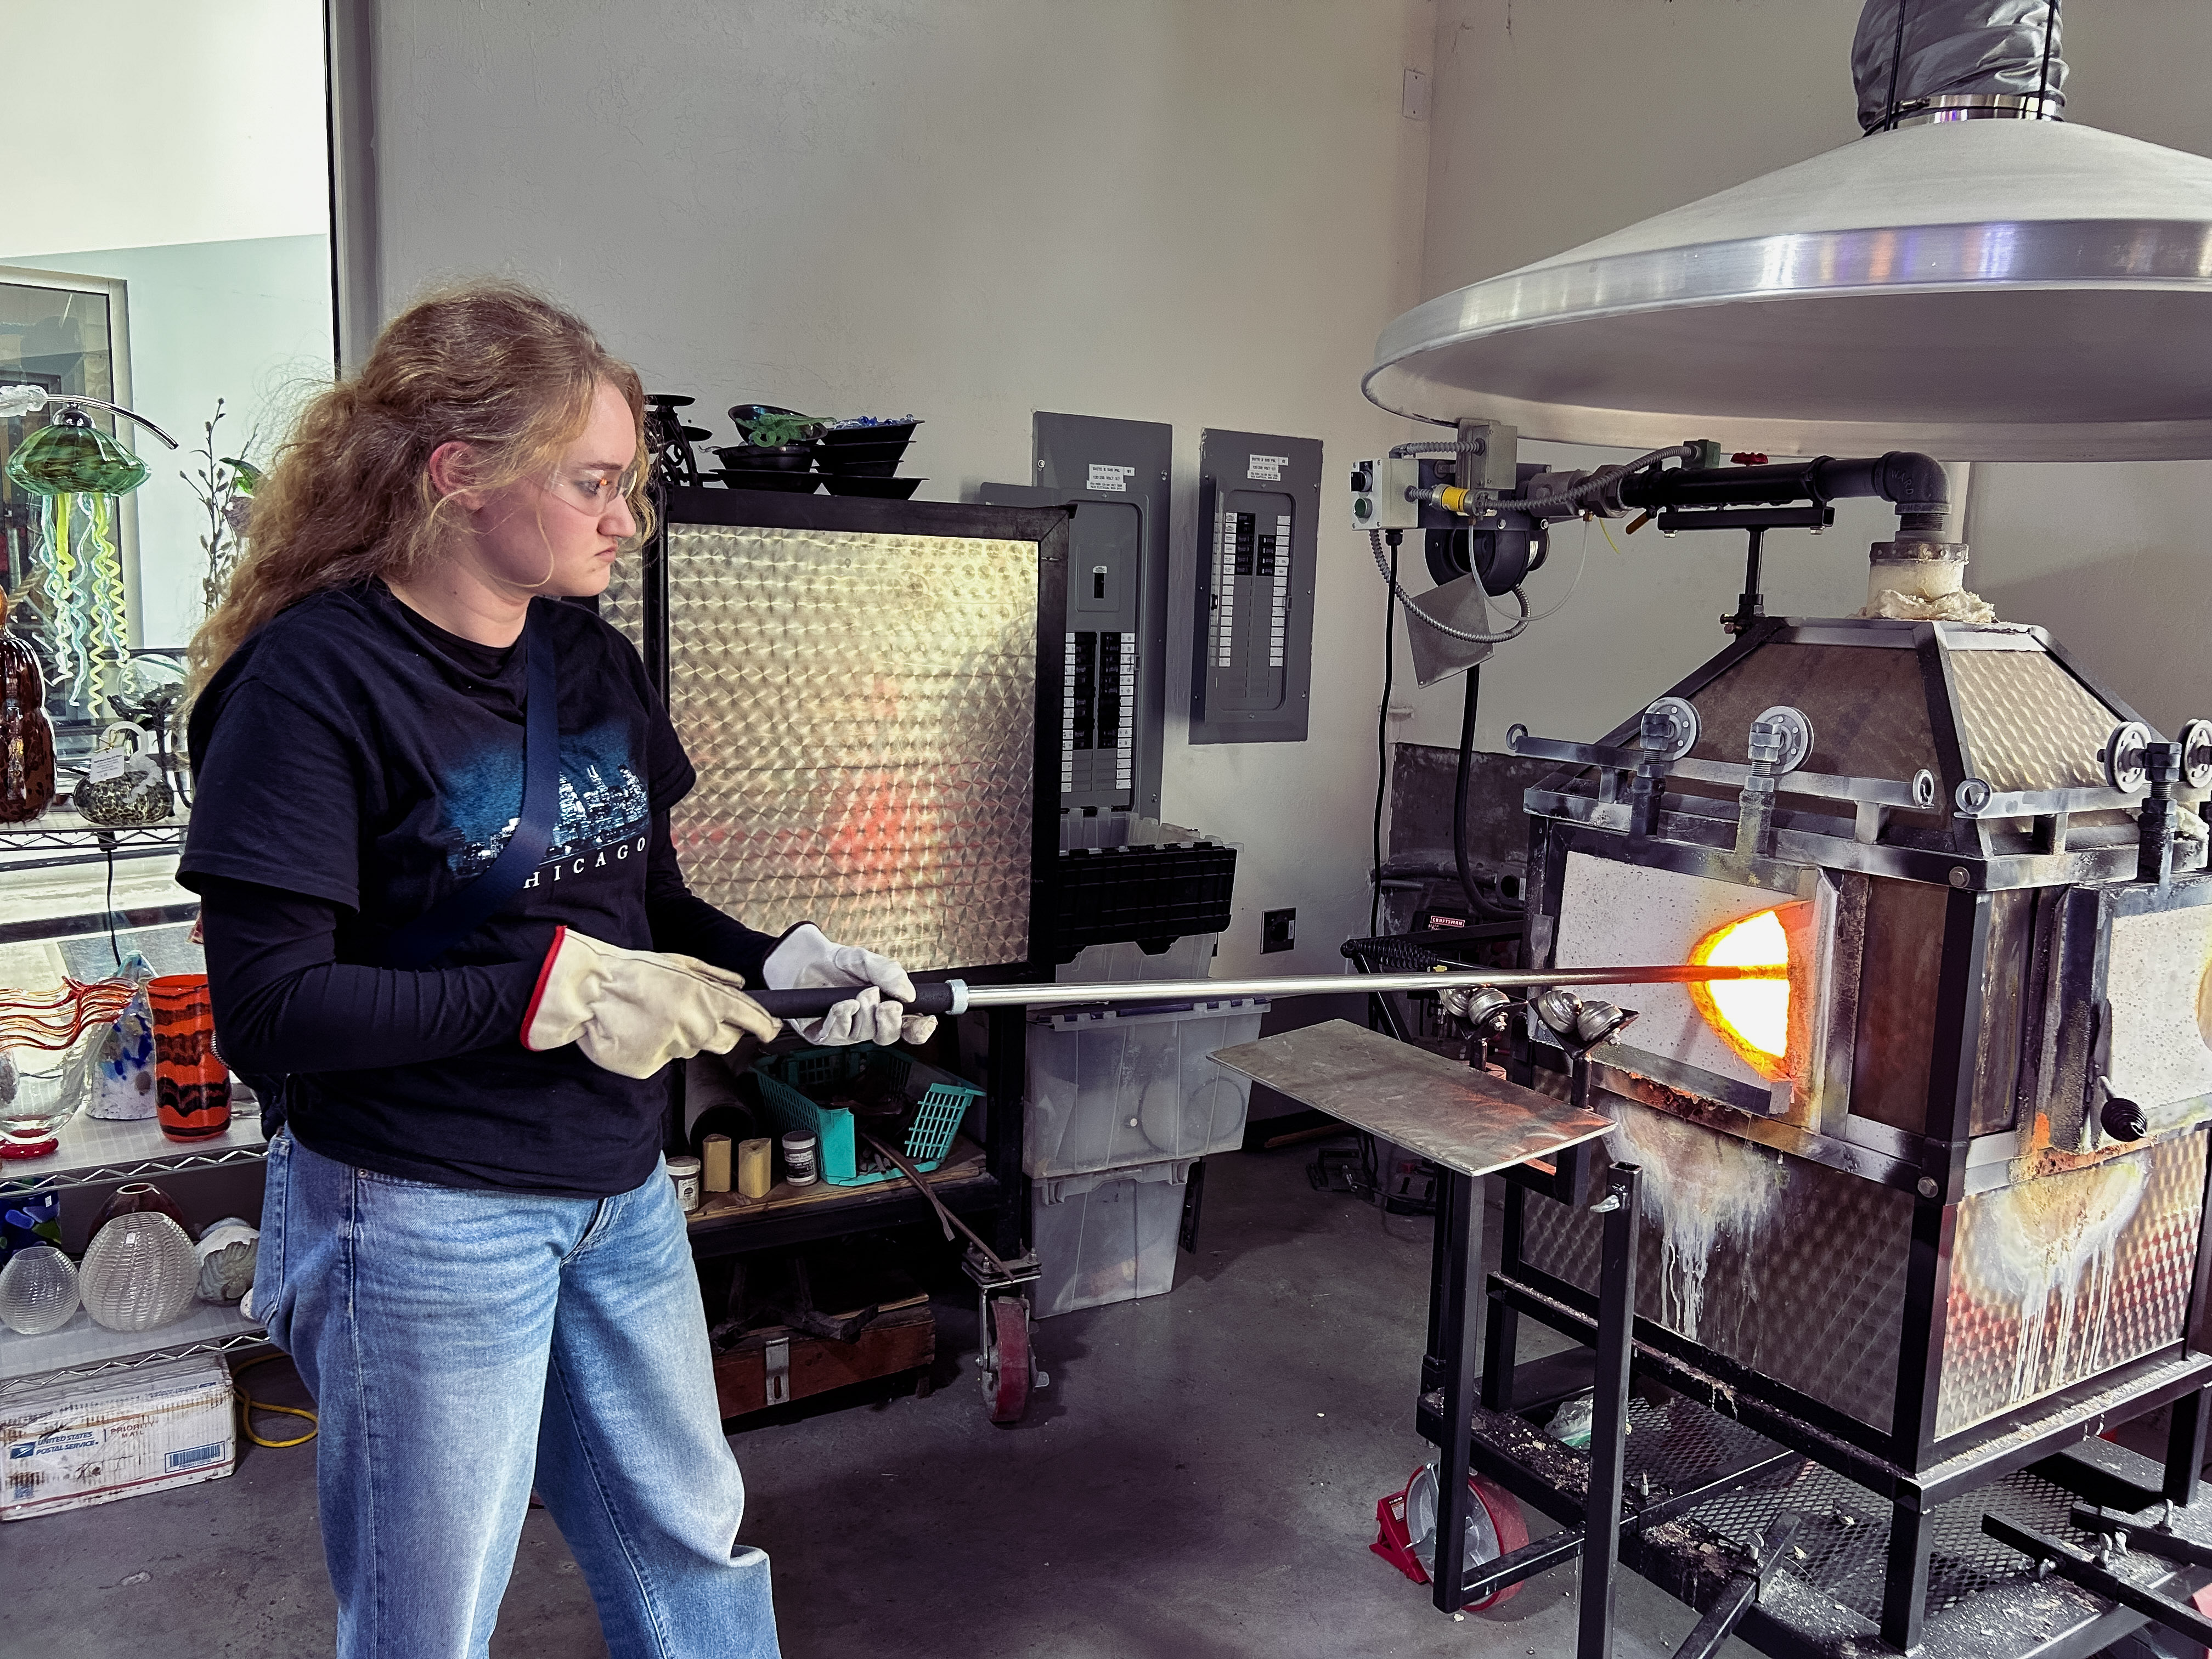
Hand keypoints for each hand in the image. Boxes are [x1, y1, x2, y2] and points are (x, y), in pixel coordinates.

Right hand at [523, 927, 779, 1078]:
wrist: (589, 991)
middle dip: (718, 1030)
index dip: (766, 1027)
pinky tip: (641, 1031)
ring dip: (682, 1036)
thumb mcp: (679, 962)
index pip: (752, 1020)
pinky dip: (656, 1048)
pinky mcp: (651, 1066)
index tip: (771, 1030)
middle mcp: (696, 1028)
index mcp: (708, 1000)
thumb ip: (715, 977)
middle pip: (725, 1041)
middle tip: (690, 1013)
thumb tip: (740, 985)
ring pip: (692, 1049)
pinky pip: (664, 1059)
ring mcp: (674, 1050)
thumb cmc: (633, 972)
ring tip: (655, 1016)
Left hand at [763, 922, 937, 1046]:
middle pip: (888, 1036)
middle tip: (887, 1005)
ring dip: (865, 1015)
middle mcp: (868, 1023)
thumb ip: (889, 973)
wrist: (802, 958)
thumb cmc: (836, 962)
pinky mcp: (823, 1034)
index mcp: (885, 1007)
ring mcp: (846, 1030)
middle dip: (890, 1022)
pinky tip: (844, 1005)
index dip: (921, 1029)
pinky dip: (843, 1019)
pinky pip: (837, 1035)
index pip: (909, 1026)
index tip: (925, 1021)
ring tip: (860, 994)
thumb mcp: (866, 960)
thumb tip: (909, 993)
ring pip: (863, 1035)